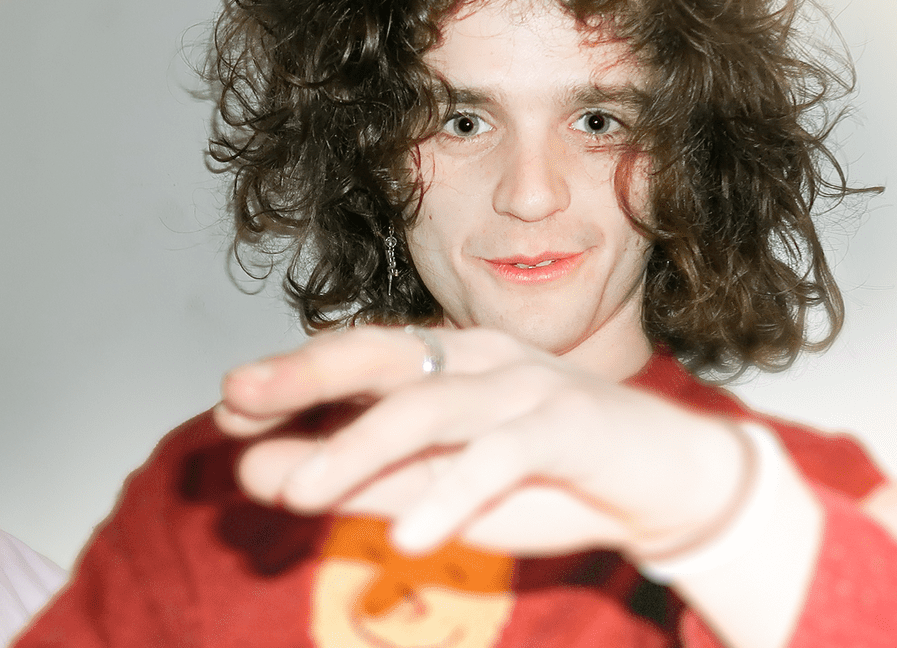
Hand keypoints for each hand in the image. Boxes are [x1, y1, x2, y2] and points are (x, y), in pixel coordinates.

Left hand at [214, 326, 748, 560]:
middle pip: (379, 355)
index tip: (228, 403)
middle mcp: (477, 360)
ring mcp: (524, 387)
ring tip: (295, 496)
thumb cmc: (543, 477)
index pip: (352, 356)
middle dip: (303, 375)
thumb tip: (254, 472)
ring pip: (428, 409)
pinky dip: (451, 496)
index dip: (289, 375)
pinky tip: (407, 539)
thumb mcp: (429, 486)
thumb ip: (349, 480)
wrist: (669, 483)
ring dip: (356, 451)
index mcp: (443, 361)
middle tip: (236, 398)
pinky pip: (501, 457)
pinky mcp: (569, 427)